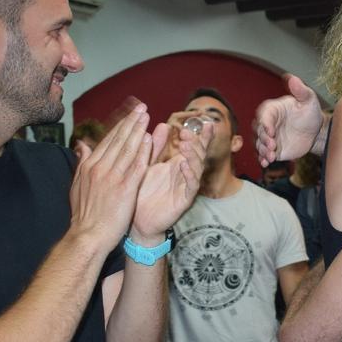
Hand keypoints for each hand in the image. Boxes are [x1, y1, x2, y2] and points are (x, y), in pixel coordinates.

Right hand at [69, 103, 155, 246]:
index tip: (129, 115)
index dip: (120, 126)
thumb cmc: (84, 215)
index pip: (107, 141)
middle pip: (118, 140)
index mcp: (89, 166)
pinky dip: (143, 151)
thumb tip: (82, 145)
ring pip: (127, 148)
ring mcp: (112, 177)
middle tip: (141, 108)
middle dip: (130, 122)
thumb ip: (82, 163)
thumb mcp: (77, 185)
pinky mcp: (125, 188)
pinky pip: (136, 165)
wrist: (88, 236)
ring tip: (146, 117)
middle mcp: (100, 167)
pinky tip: (149, 139)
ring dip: (138, 130)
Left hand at [131, 120, 211, 240]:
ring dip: (193, 155)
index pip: (194, 146)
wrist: (136, 220)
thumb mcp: (147, 164)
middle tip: (186, 132)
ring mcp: (186, 186)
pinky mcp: (184, 200)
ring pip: (197, 168)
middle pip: (199, 154)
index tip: (204, 121)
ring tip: (186, 145)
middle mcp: (186, 174)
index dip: (201, 135)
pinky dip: (189, 174)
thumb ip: (156, 147)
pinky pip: (191, 186)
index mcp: (179, 164)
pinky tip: (184, 165)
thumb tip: (163, 124)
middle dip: (195, 142)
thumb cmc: (142, 192)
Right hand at [253, 74, 323, 165]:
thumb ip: (300, 90)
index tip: (270, 130)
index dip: (265, 123)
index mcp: (272, 109)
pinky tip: (266, 163)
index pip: (263, 115)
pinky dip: (263, 159)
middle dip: (263, 139)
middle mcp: (267, 123)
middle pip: (258, 131)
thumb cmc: (310, 113)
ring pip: (259, 144)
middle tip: (273, 145)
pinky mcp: (272, 150)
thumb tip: (291, 77)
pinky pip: (263, 154)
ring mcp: (269, 138)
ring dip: (263, 150)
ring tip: (271, 156)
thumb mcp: (308, 100)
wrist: (315, 132)